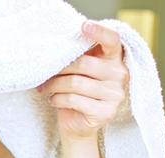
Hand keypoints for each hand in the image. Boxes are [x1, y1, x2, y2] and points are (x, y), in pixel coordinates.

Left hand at [36, 20, 129, 139]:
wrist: (78, 125)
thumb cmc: (76, 94)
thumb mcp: (77, 73)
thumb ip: (77, 59)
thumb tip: (54, 50)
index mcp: (114, 60)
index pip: (112, 41)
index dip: (99, 32)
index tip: (84, 26)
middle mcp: (120, 75)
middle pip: (84, 64)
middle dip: (59, 70)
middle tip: (44, 76)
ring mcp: (115, 95)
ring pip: (76, 83)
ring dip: (53, 86)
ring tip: (45, 89)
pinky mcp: (106, 112)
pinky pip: (74, 100)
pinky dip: (57, 99)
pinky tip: (53, 100)